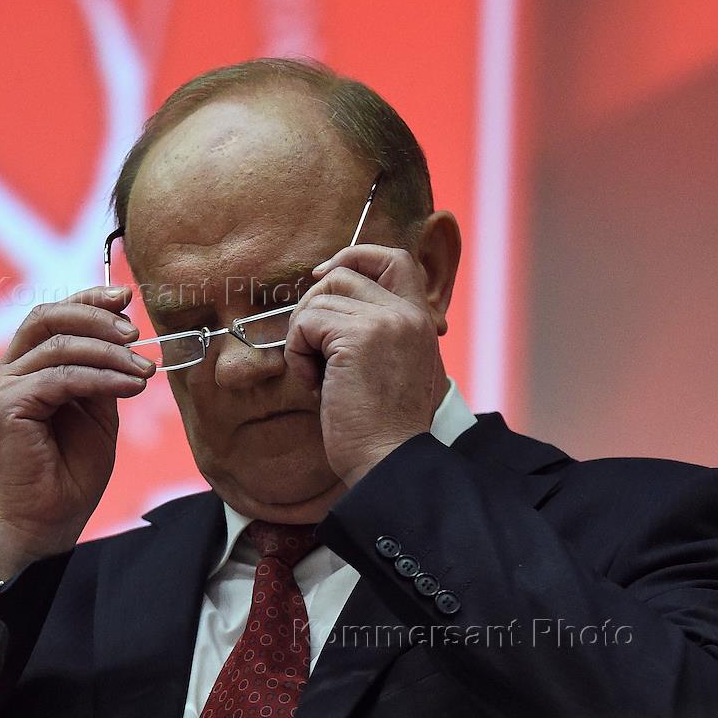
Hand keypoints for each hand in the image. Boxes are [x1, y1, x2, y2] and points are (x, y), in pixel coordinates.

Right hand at [0, 286, 154, 587]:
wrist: (47, 523)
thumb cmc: (71, 471)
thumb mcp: (97, 410)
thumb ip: (102, 372)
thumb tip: (125, 336)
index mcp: (28, 365)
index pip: (54, 314)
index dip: (89, 297)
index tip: (126, 296)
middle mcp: (10, 370)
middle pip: (48, 316)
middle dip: (96, 315)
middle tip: (135, 332)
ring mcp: (3, 386)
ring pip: (60, 346)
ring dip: (110, 354)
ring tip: (144, 371)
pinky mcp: (6, 406)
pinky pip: (60, 377)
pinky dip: (100, 377)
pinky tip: (129, 387)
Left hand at [284, 245, 443, 485]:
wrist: (388, 460)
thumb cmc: (381, 425)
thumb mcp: (391, 366)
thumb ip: (376, 330)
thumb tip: (328, 300)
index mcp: (420, 320)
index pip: (394, 258)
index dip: (354, 257)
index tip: (323, 277)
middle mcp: (407, 314)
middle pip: (344, 273)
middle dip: (313, 303)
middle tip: (311, 345)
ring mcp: (385, 322)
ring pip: (319, 298)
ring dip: (303, 336)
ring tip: (317, 375)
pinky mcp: (357, 337)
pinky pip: (306, 323)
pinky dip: (297, 353)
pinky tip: (315, 384)